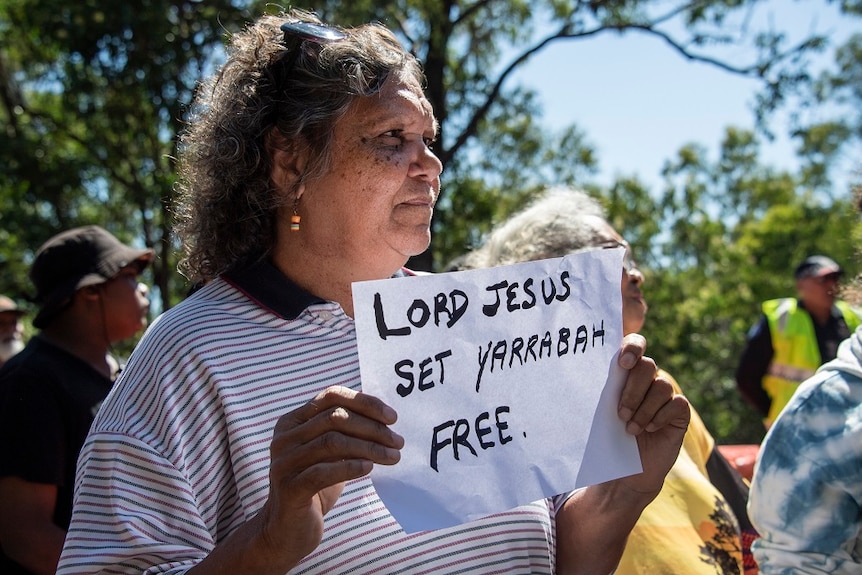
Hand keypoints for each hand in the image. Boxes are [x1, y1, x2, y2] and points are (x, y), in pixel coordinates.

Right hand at [258, 386, 403, 565]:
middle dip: (372, 428)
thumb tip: (386, 419)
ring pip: (331, 442)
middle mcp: (284, 437)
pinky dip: (349, 467)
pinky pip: (322, 472)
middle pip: (335, 418)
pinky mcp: (288, 489)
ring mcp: (283, 463)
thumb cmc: (316, 487)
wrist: (288, 531)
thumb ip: (345, 432)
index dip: (364, 403)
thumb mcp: (329, 454)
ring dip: (369, 448)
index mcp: (292, 421)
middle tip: (398, 442)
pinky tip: (369, 469)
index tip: (392, 418)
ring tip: (393, 457)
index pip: (331, 396)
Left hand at [615, 333, 689, 494]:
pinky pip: (676, 403)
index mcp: (626, 373)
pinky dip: (660, 416)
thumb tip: (603, 374)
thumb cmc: (610, 437)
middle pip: (647, 365)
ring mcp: (665, 394)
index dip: (632, 347)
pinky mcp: (679, 411)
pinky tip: (650, 429)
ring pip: (662, 385)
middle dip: (633, 390)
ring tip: (632, 429)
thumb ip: (608, 391)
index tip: (624, 364)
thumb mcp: (605, 412)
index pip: (633, 345)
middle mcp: (647, 379)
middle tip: (621, 414)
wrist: (627, 470)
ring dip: (644, 408)